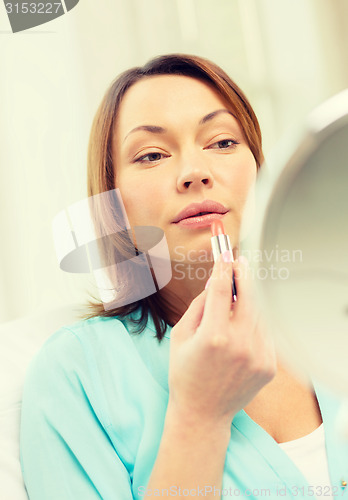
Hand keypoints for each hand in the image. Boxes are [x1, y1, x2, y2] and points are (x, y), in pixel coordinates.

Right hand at [168, 254, 276, 427]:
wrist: (202, 413)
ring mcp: (258, 355)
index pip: (222, 289)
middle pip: (249, 295)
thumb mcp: (180, 335)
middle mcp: (239, 344)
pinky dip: (255, 321)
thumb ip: (200, 305)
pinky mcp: (269, 365)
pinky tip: (242, 325)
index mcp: (212, 336)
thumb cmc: (185, 372)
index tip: (225, 254)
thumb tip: (217, 280)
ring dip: (250, 299)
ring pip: (260, 312)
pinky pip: (265, 331)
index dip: (223, 267)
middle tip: (240, 263)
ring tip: (237, 296)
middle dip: (245, 275)